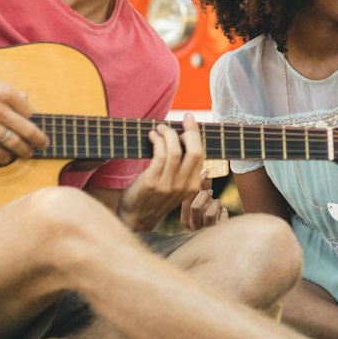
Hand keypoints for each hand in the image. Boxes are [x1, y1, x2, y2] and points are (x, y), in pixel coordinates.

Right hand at [0, 56, 45, 164]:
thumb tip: (23, 97)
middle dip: (38, 140)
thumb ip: (6, 89)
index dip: (34, 120)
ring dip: (23, 151)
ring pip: (12, 142)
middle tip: (44, 145)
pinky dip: (1, 156)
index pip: (29, 111)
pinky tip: (6, 159)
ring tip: (28, 154)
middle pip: (27, 130)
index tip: (34, 125)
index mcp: (5, 92)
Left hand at [120, 118, 205, 232]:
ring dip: (168, 134)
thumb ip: (184, 173)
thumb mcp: (175, 189)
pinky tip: (152, 136)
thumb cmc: (153, 199)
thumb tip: (189, 147)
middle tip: (184, 118)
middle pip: (194, 151)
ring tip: (160, 128)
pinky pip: (159, 155)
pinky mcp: (153, 182)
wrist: (136, 220)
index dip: (196, 135)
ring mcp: (168, 185)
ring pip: (175, 151)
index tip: (190, 121)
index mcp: (192, 186)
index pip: (200, 155)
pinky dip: (157, 141)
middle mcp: (184, 185)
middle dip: (190, 130)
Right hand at [179, 174, 228, 231]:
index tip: (204, 172)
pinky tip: (223, 211)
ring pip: (209, 213)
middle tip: (210, 192)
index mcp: (185, 220)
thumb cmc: (210, 217)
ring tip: (216, 203)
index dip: (196, 184)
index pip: (185, 200)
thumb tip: (204, 170)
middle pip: (195, 206)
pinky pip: (221, 217)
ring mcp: (205, 232)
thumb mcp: (203, 204)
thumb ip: (202, 189)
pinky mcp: (217, 233)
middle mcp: (193, 227)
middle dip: (205, 195)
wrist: (222, 237)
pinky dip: (223, 210)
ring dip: (215, 203)